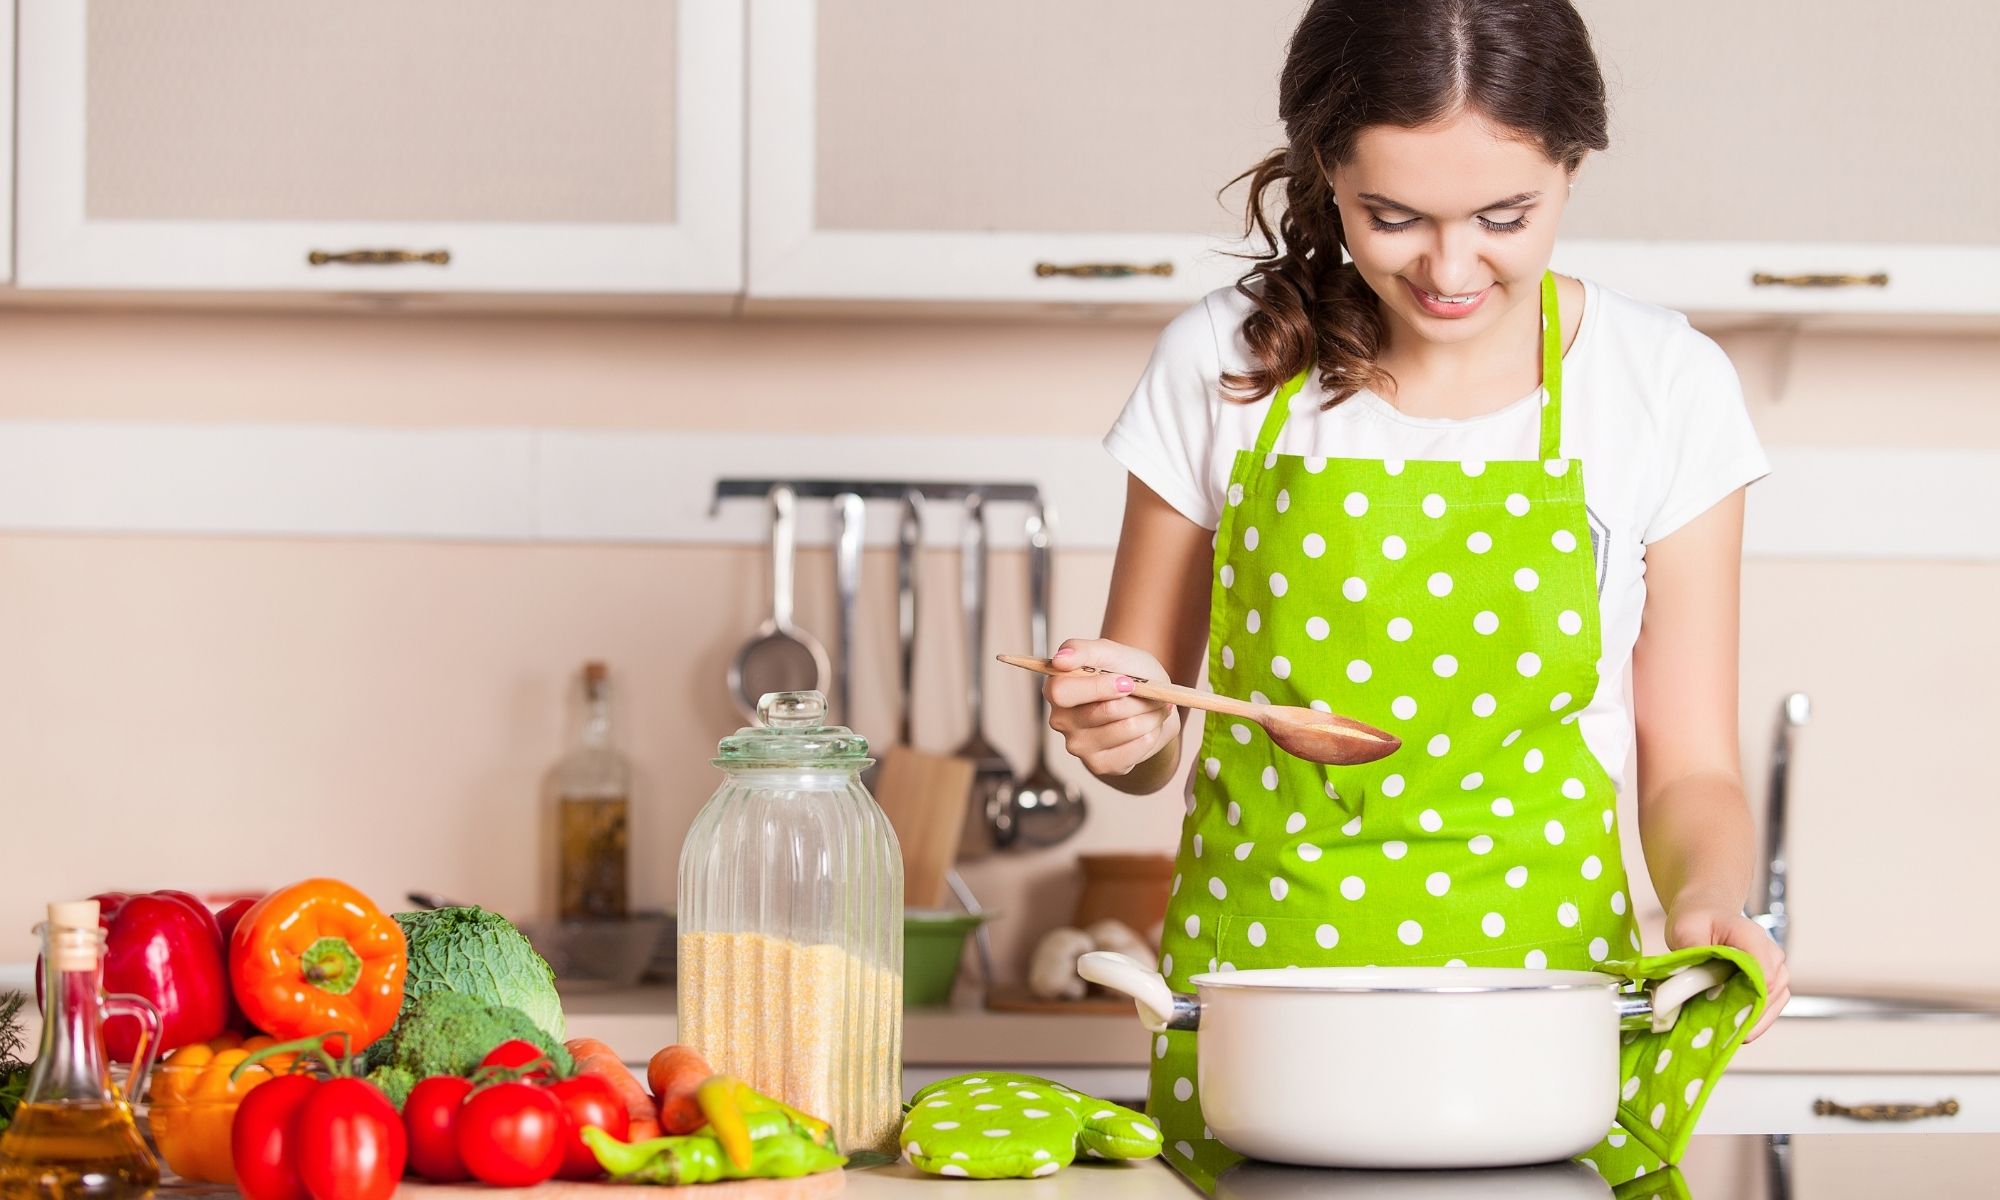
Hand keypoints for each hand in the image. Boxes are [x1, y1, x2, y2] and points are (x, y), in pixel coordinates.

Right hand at [1043, 638, 1178, 777]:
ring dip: (1149, 714)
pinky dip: (1151, 734)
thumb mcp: (1109, 652)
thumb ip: (1082, 650)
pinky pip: (1135, 749)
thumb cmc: (1126, 672)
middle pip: (1102, 712)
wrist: (1150, 699)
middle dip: (1136, 699)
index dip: (1098, 687)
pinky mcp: (1099, 765)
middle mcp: (1061, 721)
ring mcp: (1078, 746)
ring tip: (1153, 706)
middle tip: (1150, 691)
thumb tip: (1060, 660)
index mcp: (1056, 689)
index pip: (1062, 692)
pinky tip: (1148, 726)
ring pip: (1125, 729)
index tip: (1127, 682)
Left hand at [1664, 904, 1790, 1042]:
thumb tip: (1695, 978)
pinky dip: (1752, 1019)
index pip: (1763, 976)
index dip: (1745, 998)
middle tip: (1715, 1027)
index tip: (1721, 1011)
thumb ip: (1694, 950)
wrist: (1707, 913)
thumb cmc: (1698, 920)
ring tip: (1721, 1028)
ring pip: (1771, 1006)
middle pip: (1768, 995)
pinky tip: (1732, 1025)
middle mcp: (1772, 955)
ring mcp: (1776, 971)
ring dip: (1748, 1020)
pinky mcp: (1773, 985)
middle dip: (1743, 1014)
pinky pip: (1769, 1009)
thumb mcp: (1685, 929)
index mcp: (1752, 938)